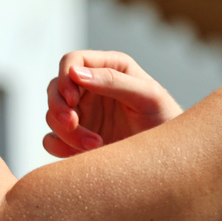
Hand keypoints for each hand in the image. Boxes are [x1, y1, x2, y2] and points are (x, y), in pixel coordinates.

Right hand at [43, 51, 184, 157]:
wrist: (170, 159)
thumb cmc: (166, 119)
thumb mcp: (147, 96)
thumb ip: (113, 81)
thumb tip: (75, 73)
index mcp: (109, 68)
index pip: (72, 61)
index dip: (65, 76)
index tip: (72, 98)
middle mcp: (91, 88)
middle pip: (55, 88)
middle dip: (59, 106)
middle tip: (72, 123)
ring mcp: (83, 114)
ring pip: (52, 116)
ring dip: (68, 132)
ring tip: (96, 146)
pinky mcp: (77, 140)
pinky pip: (52, 141)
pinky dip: (60, 147)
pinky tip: (82, 155)